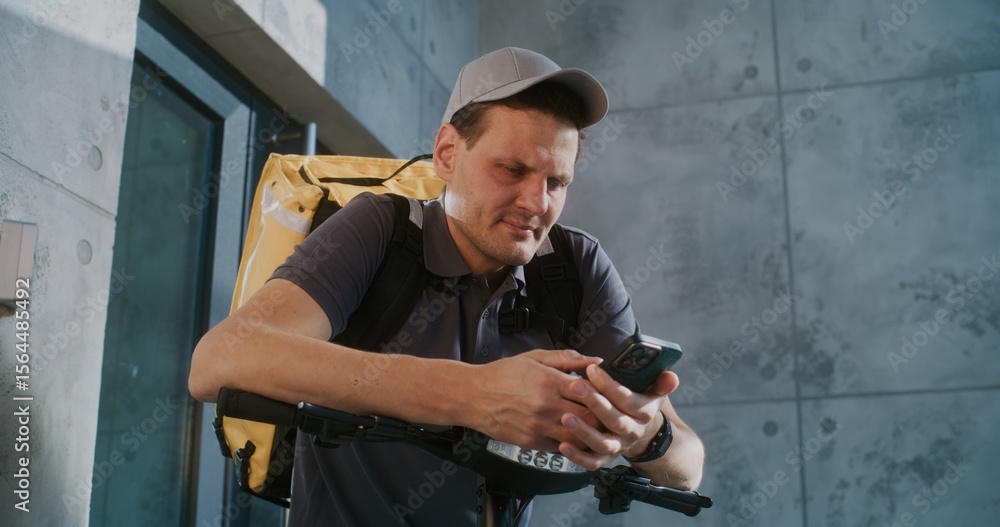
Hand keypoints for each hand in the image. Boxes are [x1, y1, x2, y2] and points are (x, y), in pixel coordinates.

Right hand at [467, 349, 602, 451]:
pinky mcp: (531, 443)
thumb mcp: (535, 357)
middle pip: (588, 417)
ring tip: (593, 427)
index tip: (607, 394)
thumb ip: (568, 358)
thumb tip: (595, 360)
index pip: (589, 391)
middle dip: (601, 416)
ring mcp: (538, 426)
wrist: (472, 396)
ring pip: (577, 437)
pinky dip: (569, 443)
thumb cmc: (502, 375)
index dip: (603, 394)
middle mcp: (546, 405)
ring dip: (588, 433)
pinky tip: (571, 435)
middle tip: (607, 414)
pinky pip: (560, 447)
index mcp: (549, 381)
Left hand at [556, 364, 679, 469]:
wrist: (641, 430)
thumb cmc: (639, 401)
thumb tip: (671, 377)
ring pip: (603, 443)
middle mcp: (633, 431)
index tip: (592, 369)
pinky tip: (562, 445)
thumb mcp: (652, 389)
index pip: (629, 400)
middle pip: (615, 420)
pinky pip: (593, 462)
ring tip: (566, 418)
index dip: (610, 386)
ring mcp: (619, 446)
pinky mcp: (606, 458)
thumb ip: (660, 382)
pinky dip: (578, 457)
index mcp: (645, 412)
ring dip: (584, 432)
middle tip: (575, 386)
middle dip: (595, 403)